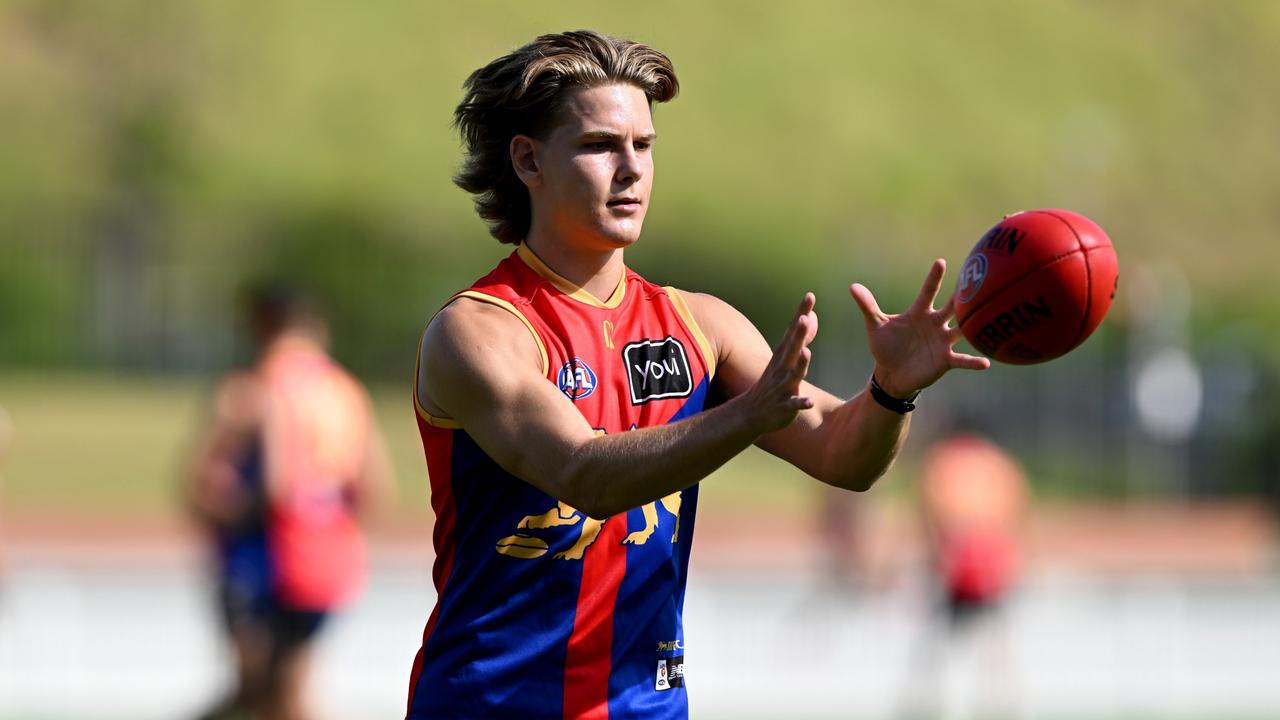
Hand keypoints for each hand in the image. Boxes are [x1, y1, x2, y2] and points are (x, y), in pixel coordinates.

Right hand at [739, 292, 817, 433]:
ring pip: (793, 374)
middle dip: (798, 333)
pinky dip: (801, 403)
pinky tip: (809, 402)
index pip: (793, 330)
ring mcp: (782, 387)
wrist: (750, 414)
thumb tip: (809, 316)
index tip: (809, 295)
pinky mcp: (784, 407)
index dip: (801, 313)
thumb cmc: (773, 382)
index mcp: (784, 355)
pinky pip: (794, 404)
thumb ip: (801, 337)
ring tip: (807, 353)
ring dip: (800, 364)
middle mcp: (782, 368)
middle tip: (804, 317)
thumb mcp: (785, 357)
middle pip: (792, 348)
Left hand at [850, 259, 989, 397]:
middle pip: (952, 306)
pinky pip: (962, 359)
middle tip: (979, 281)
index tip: (941, 262)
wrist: (891, 374)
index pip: (928, 291)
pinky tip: (986, 362)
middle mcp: (935, 323)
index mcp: (919, 312)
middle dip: (962, 296)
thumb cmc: (885, 346)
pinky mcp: (946, 360)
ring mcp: (943, 341)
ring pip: (962, 330)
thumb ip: (868, 306)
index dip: (934, 278)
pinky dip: (973, 361)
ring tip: (989, 317)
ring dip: (973, 325)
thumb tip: (853, 286)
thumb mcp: (875, 326)